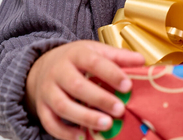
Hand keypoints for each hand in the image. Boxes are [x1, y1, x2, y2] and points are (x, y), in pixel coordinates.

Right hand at [25, 40, 144, 139]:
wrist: (43, 65)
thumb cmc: (77, 59)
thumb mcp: (96, 50)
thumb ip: (118, 56)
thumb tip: (141, 60)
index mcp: (76, 53)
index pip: (94, 62)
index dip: (111, 74)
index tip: (128, 86)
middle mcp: (59, 71)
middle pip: (77, 86)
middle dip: (100, 99)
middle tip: (120, 109)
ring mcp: (48, 90)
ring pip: (63, 106)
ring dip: (85, 117)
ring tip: (107, 125)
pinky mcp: (41, 107)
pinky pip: (50, 122)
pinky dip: (65, 133)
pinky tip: (82, 136)